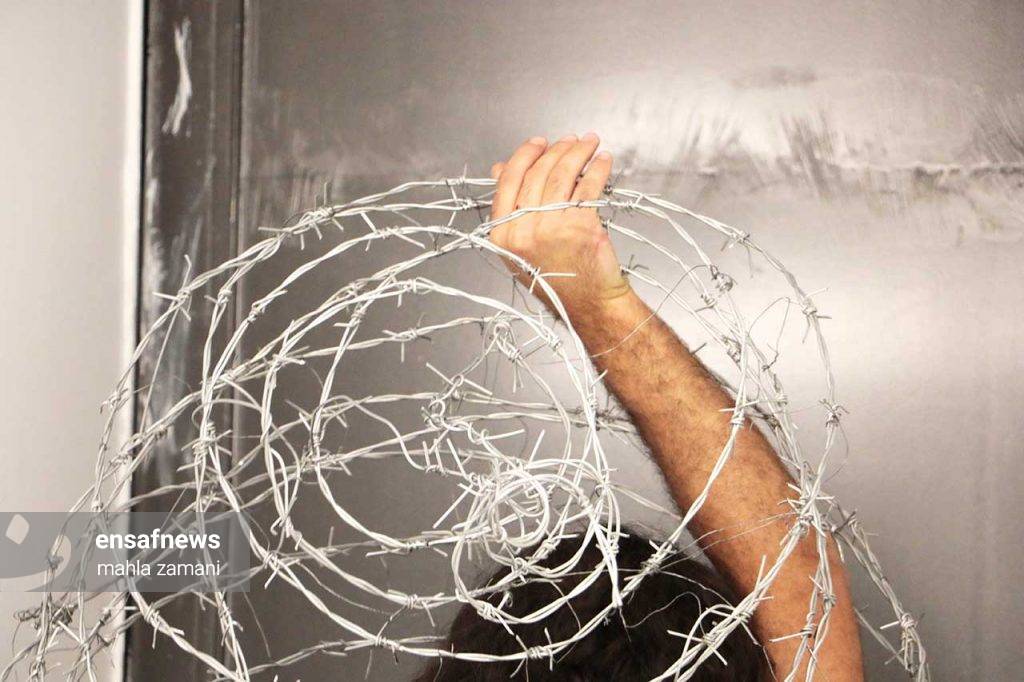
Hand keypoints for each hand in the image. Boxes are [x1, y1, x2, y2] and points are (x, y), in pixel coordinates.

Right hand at [489, 134, 630, 319]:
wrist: (587, 304)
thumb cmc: (556, 277)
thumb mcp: (519, 247)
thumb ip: (509, 208)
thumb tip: (499, 168)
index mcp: (503, 234)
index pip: (508, 181)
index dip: (525, 155)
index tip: (539, 143)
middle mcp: (523, 230)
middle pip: (538, 174)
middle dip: (557, 149)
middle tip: (572, 140)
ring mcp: (552, 228)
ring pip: (564, 175)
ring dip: (579, 153)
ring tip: (589, 143)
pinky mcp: (581, 226)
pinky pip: (589, 187)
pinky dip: (598, 169)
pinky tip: (603, 161)